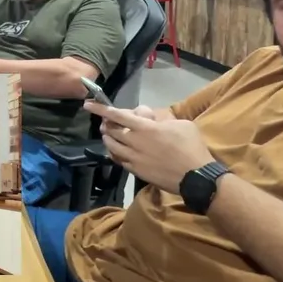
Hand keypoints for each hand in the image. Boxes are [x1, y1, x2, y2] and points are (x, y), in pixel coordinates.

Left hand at [86, 102, 214, 194]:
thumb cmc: (191, 147)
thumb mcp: (180, 124)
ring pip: (111, 146)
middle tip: (106, 122)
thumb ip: (161, 119)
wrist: (195, 177)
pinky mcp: (136, 171)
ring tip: (109, 135)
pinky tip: (117, 151)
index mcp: (145, 128)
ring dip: (108, 139)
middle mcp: (135, 142)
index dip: (101, 109)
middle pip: (111, 131)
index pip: (117, 115)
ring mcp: (134, 159)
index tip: (87, 104)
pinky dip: (114, 153)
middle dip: (105, 124)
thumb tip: (148, 119)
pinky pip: (119, 160)